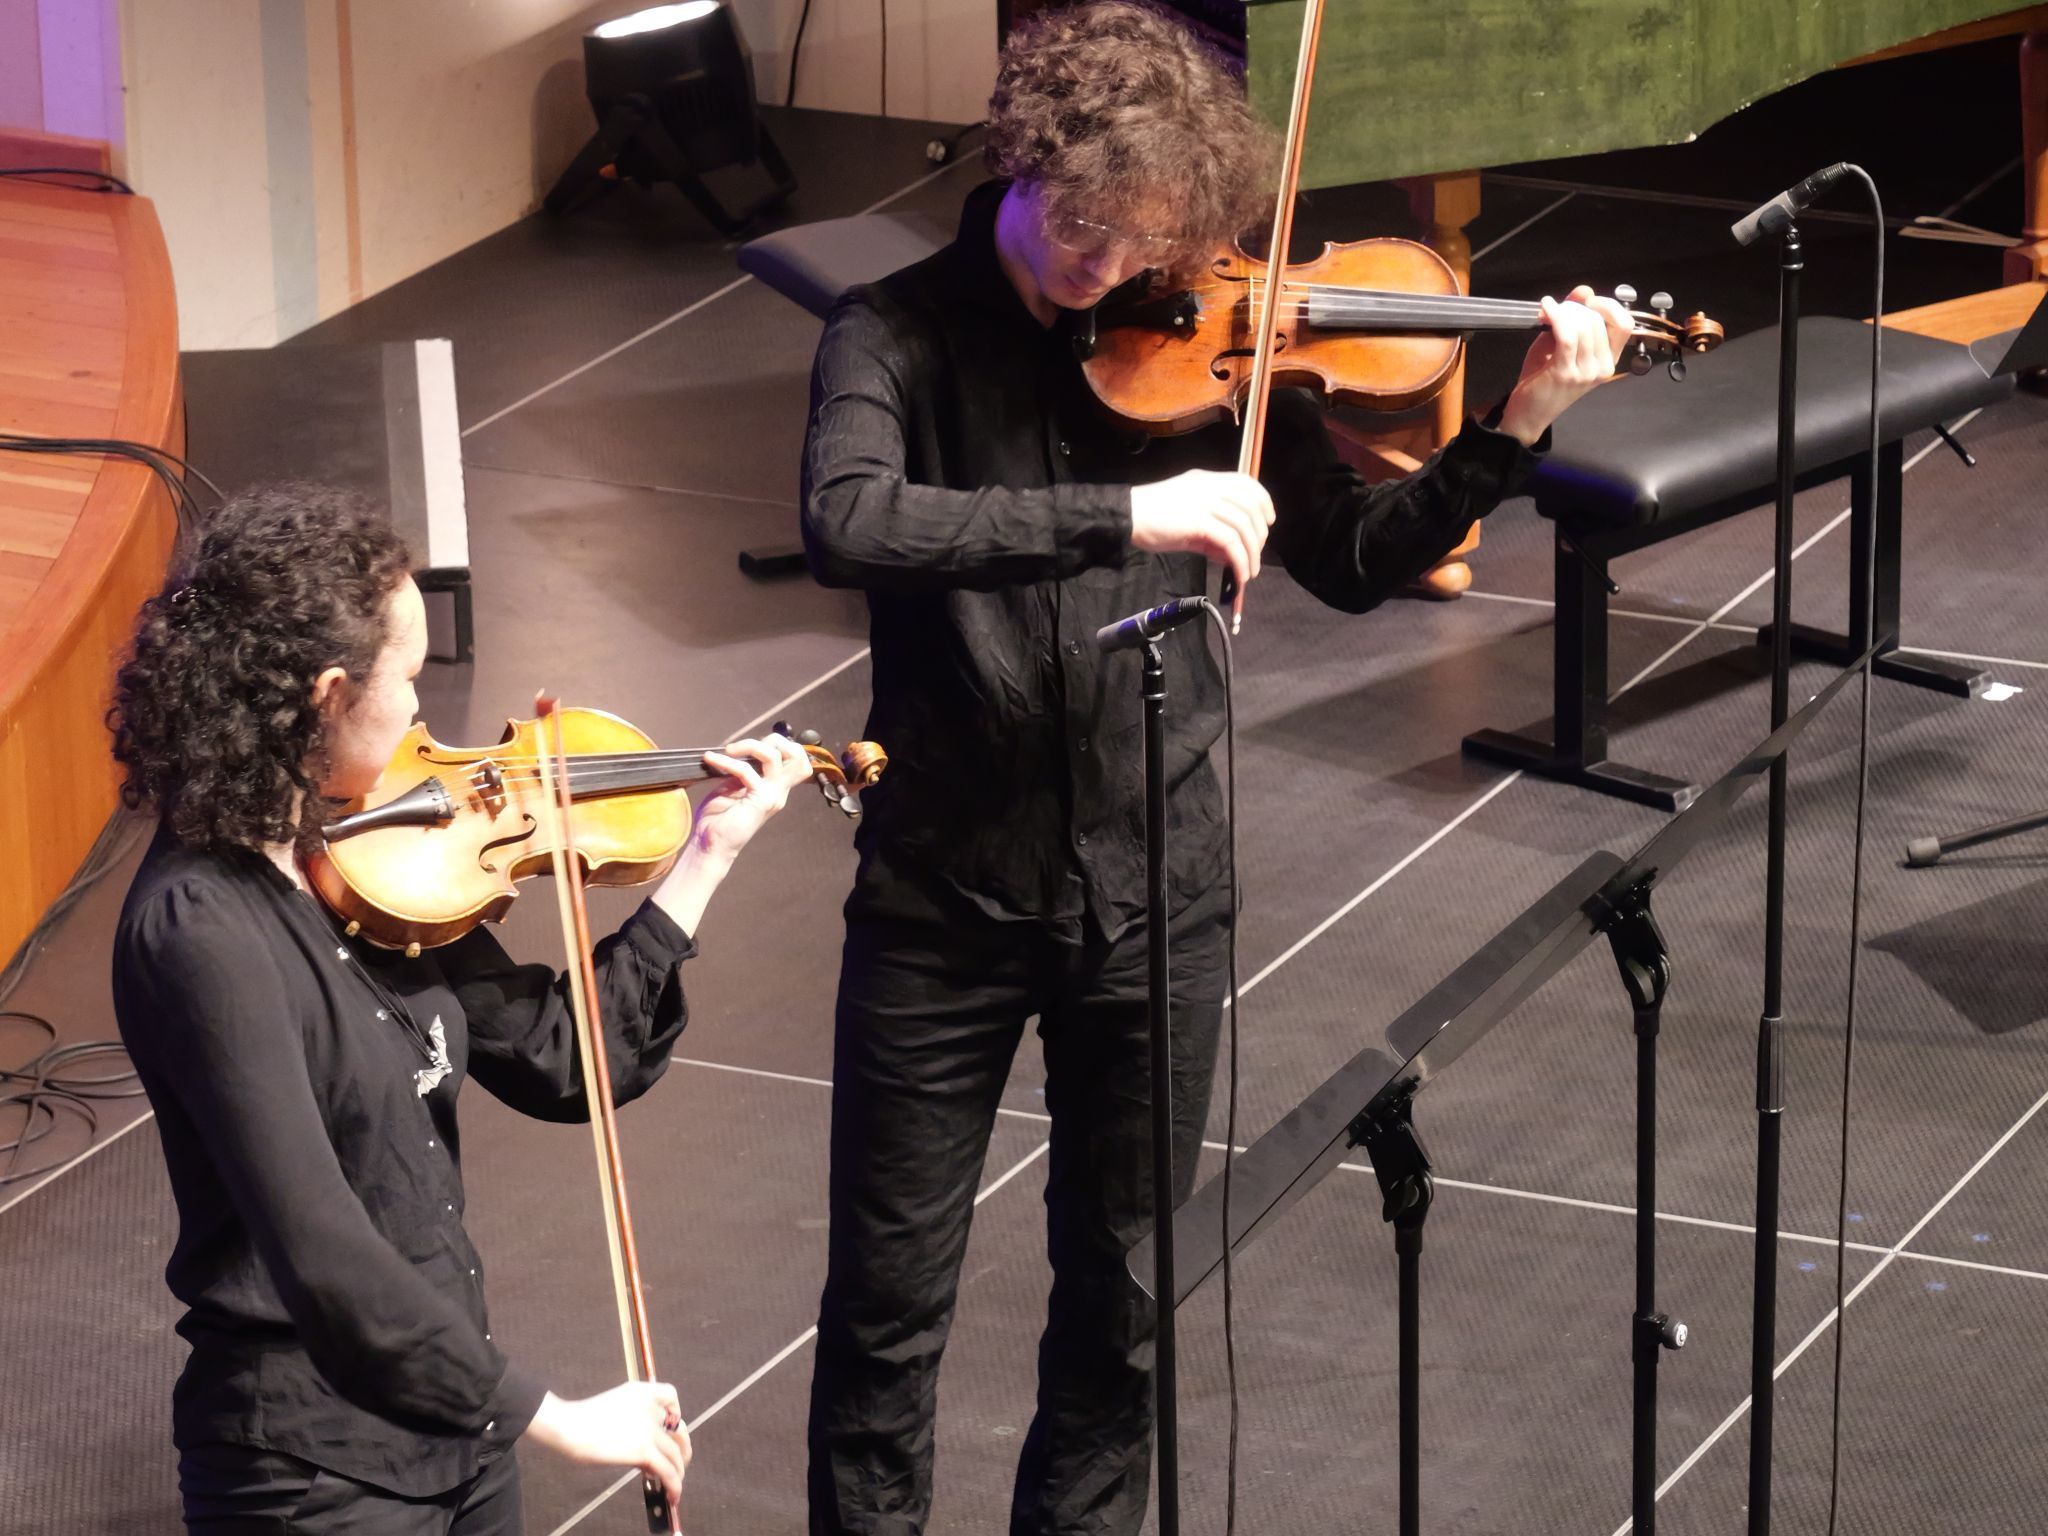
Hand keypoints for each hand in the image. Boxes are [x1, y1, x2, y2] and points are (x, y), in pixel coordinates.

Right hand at [524, 1382, 691, 1513]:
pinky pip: (668, 1470)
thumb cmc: (582, 1420)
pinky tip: (672, 1493)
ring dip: (678, 1471)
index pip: (670, 1395)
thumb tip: (645, 1448)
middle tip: (680, 1461)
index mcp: (640, 1391)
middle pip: (678, 1429)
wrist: (568, 1426)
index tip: (671, 1426)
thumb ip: (633, 1418)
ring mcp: (648, 1428)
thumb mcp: (614, 1408)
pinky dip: (675, 1484)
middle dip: (682, 1448)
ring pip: (675, 1453)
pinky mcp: (643, 1450)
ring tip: (675, 1484)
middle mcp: (649, 1407)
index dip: (676, 1411)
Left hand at [688, 734, 813, 864]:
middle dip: (773, 740)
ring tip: (729, 750)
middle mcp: (779, 792)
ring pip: (775, 757)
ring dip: (750, 746)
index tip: (753, 746)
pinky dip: (726, 761)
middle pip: (797, 755)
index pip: (798, 760)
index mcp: (775, 788)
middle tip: (745, 747)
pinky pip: (746, 770)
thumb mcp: (733, 787)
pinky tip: (712, 760)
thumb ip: (743, 771)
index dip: (781, 745)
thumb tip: (739, 751)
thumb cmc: (719, 819)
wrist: (712, 845)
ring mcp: (772, 796)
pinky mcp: (759, 801)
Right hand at [1130, 470, 1275, 625]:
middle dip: (1259, 534)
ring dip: (1251, 553)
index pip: (1246, 483)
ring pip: (1243, 526)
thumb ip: (1210, 532)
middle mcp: (1209, 487)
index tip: (1267, 522)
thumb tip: (1230, 554)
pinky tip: (1239, 574)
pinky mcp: (1198, 522)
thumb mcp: (1186, 519)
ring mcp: (1204, 503)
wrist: (1126, 517)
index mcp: (1206, 481)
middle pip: (1250, 506)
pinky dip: (1240, 560)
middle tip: (1255, 555)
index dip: (1263, 502)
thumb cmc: (1152, 518)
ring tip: (1249, 573)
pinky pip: (1230, 542)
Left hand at [1497, 285, 1632, 444]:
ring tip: (1547, 313)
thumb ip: (1574, 317)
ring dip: (1563, 312)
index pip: (1625, 324)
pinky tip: (1545, 309)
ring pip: (1583, 325)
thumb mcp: (1561, 343)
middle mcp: (1602, 367)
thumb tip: (1584, 290)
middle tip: (1555, 310)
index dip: (1608, 306)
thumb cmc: (1544, 379)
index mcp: (1608, 360)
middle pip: (1598, 320)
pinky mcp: (1566, 372)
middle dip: (1574, 308)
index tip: (1588, 302)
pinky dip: (1555, 316)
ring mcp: (1586, 372)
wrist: (1528, 413)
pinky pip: (1567, 334)